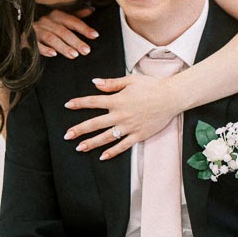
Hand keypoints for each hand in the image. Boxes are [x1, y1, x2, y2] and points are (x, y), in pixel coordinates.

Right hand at [33, 7, 97, 58]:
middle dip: (75, 41)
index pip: (72, 20)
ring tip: (74, 55)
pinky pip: (36, 44)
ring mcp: (36, 30)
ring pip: (51, 37)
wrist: (23, 29)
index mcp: (56, 15)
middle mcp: (46, 20)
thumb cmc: (47, 26)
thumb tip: (92, 10)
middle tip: (86, 50)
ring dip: (63, 46)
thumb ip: (76, 16)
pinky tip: (53, 54)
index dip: (84, 28)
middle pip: (63, 30)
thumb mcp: (61, 19)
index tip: (95, 35)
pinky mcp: (27, 39)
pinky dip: (45, 49)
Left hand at [64, 73, 179, 159]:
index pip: (93, 102)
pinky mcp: (138, 135)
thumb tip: (94, 83)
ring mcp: (129, 127)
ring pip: (106, 137)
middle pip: (95, 123)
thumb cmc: (152, 86)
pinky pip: (123, 146)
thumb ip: (111, 83)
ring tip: (79, 148)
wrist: (171, 97)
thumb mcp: (130, 80)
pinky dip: (112, 152)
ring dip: (91, 143)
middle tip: (67, 135)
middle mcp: (120, 115)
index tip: (67, 105)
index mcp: (117, 100)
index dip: (79, 103)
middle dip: (79, 130)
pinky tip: (102, 156)